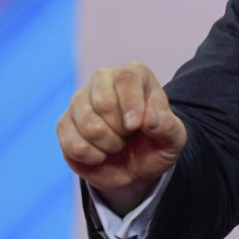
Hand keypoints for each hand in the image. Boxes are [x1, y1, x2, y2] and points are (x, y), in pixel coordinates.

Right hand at [57, 61, 186, 214]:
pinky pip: (72, 144)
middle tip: (129, 136)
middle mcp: (103, 79)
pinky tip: (102, 156)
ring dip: (108, 145)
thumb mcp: (173, 138)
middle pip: (104, 102)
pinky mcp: (65, 123)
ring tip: (118, 145)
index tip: (135, 127)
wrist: (135, 164)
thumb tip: (150, 119)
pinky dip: (91, 157)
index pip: (127, 78)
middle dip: (120, 130)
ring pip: (88, 124)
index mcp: (134, 74)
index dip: (131, 104)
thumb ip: (167, 127)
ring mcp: (80, 100)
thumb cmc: (156, 142)